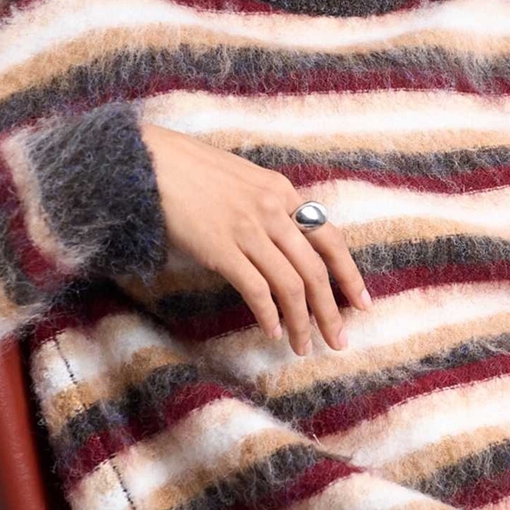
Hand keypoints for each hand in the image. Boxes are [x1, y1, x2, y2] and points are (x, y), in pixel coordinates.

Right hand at [139, 124, 371, 355]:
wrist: (147, 162)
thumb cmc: (190, 170)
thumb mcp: (243, 179)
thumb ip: (268, 207)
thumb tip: (286, 243)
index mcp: (282, 191)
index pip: (330, 239)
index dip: (350, 274)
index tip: (362, 303)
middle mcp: (272, 210)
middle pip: (315, 270)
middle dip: (331, 311)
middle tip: (340, 340)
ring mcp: (248, 230)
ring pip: (290, 285)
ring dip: (302, 322)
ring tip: (305, 347)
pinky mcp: (221, 248)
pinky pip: (256, 289)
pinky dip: (269, 315)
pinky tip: (272, 332)